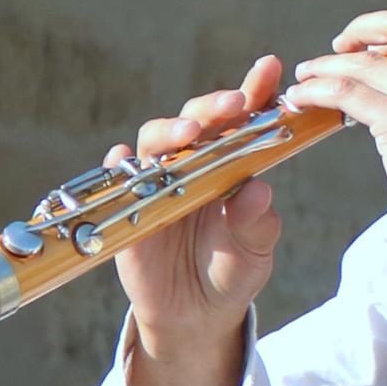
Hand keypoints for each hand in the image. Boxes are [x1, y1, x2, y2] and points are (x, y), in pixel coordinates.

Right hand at [108, 54, 287, 368]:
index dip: (255, 91)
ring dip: (171, 132)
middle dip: (215, 106)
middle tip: (236, 102)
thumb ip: (256, 225)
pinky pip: (117, 177)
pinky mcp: (126, 205)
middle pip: (198, 121)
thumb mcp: (253, 254)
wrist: (194, 317)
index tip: (269, 68)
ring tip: (190, 135)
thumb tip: (258, 191)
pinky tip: (123, 157)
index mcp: (231, 165)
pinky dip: (119, 164)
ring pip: (156, 141)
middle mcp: (193, 164)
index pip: (243, 121)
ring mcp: (156, 181)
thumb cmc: (230, 273)